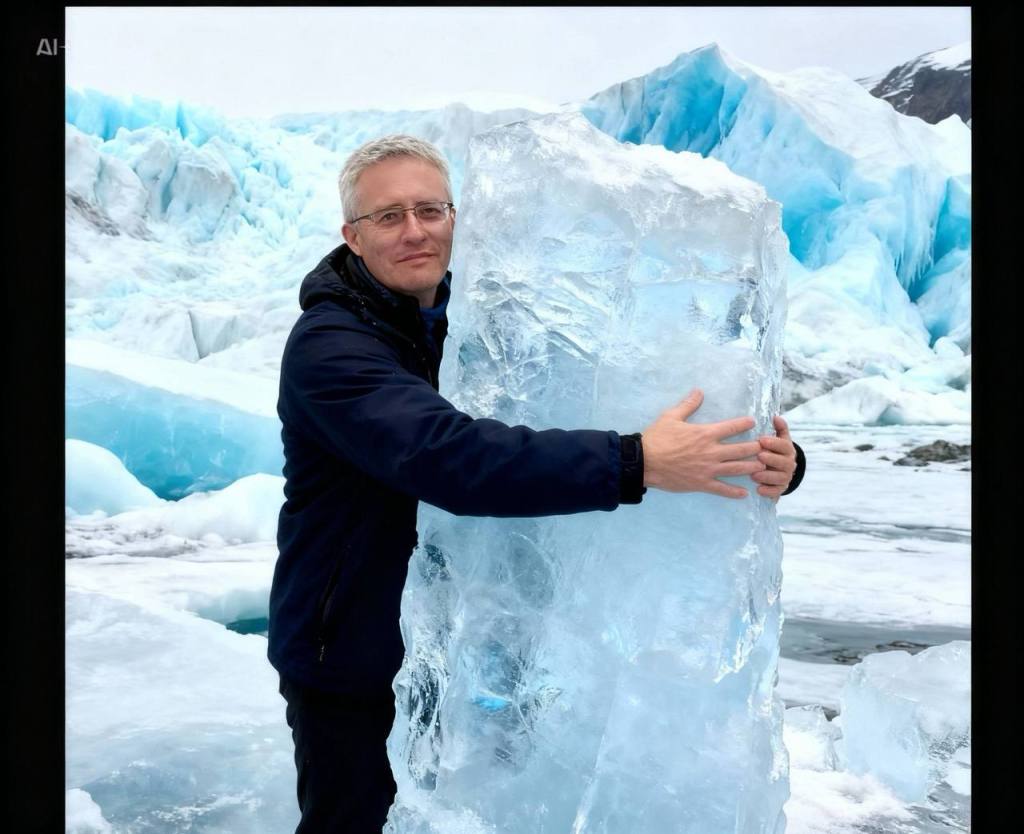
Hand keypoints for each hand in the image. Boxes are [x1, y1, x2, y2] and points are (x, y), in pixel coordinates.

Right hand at [640, 389, 764, 498]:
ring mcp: (708, 469)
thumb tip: (699, 391)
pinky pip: (722, 489)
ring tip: (763, 466)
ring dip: (752, 467)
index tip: (753, 422)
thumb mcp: (670, 417)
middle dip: (756, 447)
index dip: (745, 424)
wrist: (644, 462)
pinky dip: (734, 492)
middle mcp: (711, 452)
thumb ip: (688, 405)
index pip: (732, 427)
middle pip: (741, 449)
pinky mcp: (701, 484)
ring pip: (737, 468)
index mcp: (705, 434)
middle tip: (765, 447)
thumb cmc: (656, 438)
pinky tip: (744, 493)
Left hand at [752, 415, 797, 501]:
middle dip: (771, 459)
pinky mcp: (780, 489)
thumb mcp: (777, 438)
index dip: (774, 443)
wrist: (779, 470)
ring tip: (754, 475)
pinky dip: (768, 491)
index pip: (784, 445)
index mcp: (788, 449)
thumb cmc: (774, 451)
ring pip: (780, 478)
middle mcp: (789, 464)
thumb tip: (776, 416)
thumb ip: (778, 428)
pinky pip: (776, 492)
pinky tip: (758, 490)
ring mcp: (786, 477)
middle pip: (784, 462)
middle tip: (759, 456)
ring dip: (767, 476)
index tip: (761, 440)